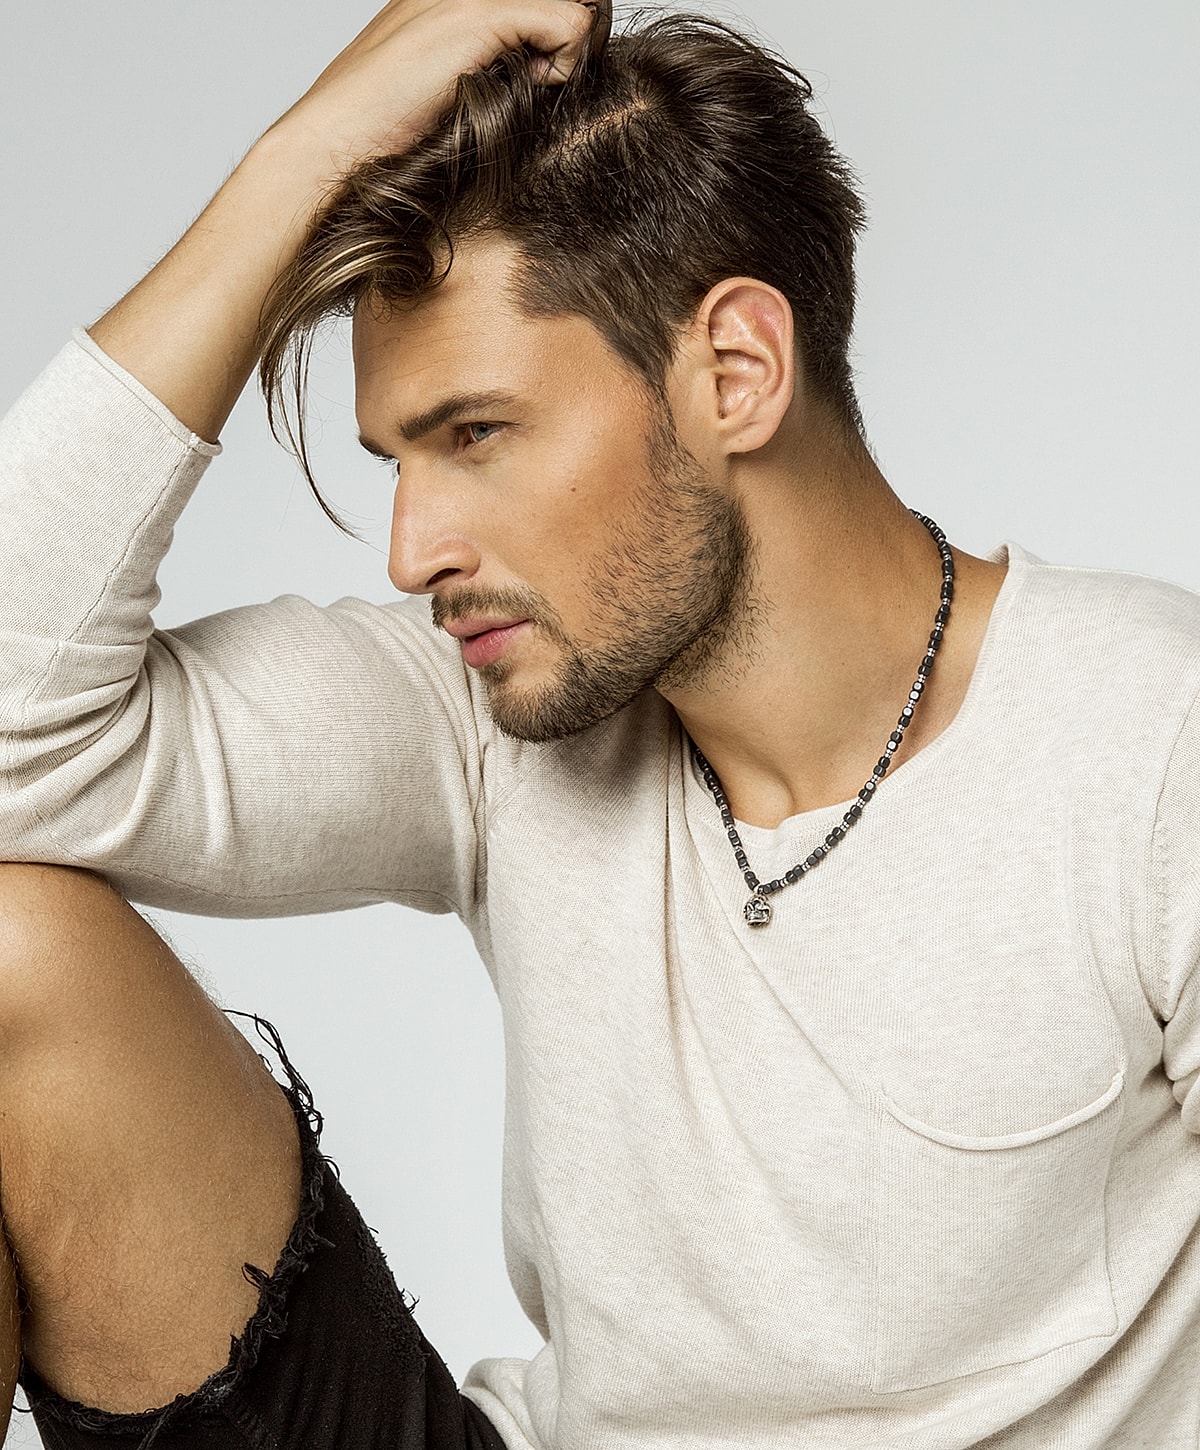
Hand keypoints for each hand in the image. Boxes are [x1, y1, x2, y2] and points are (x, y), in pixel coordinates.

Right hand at [272, 0, 604, 179]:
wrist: (337, 143)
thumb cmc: (383, 134)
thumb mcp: (444, 90)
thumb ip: (486, 67)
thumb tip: (542, 70)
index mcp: (447, 0)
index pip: (533, 3)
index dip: (550, 38)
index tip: (537, 79)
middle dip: (559, 43)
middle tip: (532, 87)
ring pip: (567, 4)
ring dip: (561, 54)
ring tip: (526, 91)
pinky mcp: (479, 16)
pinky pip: (568, 22)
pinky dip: (564, 64)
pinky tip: (530, 91)